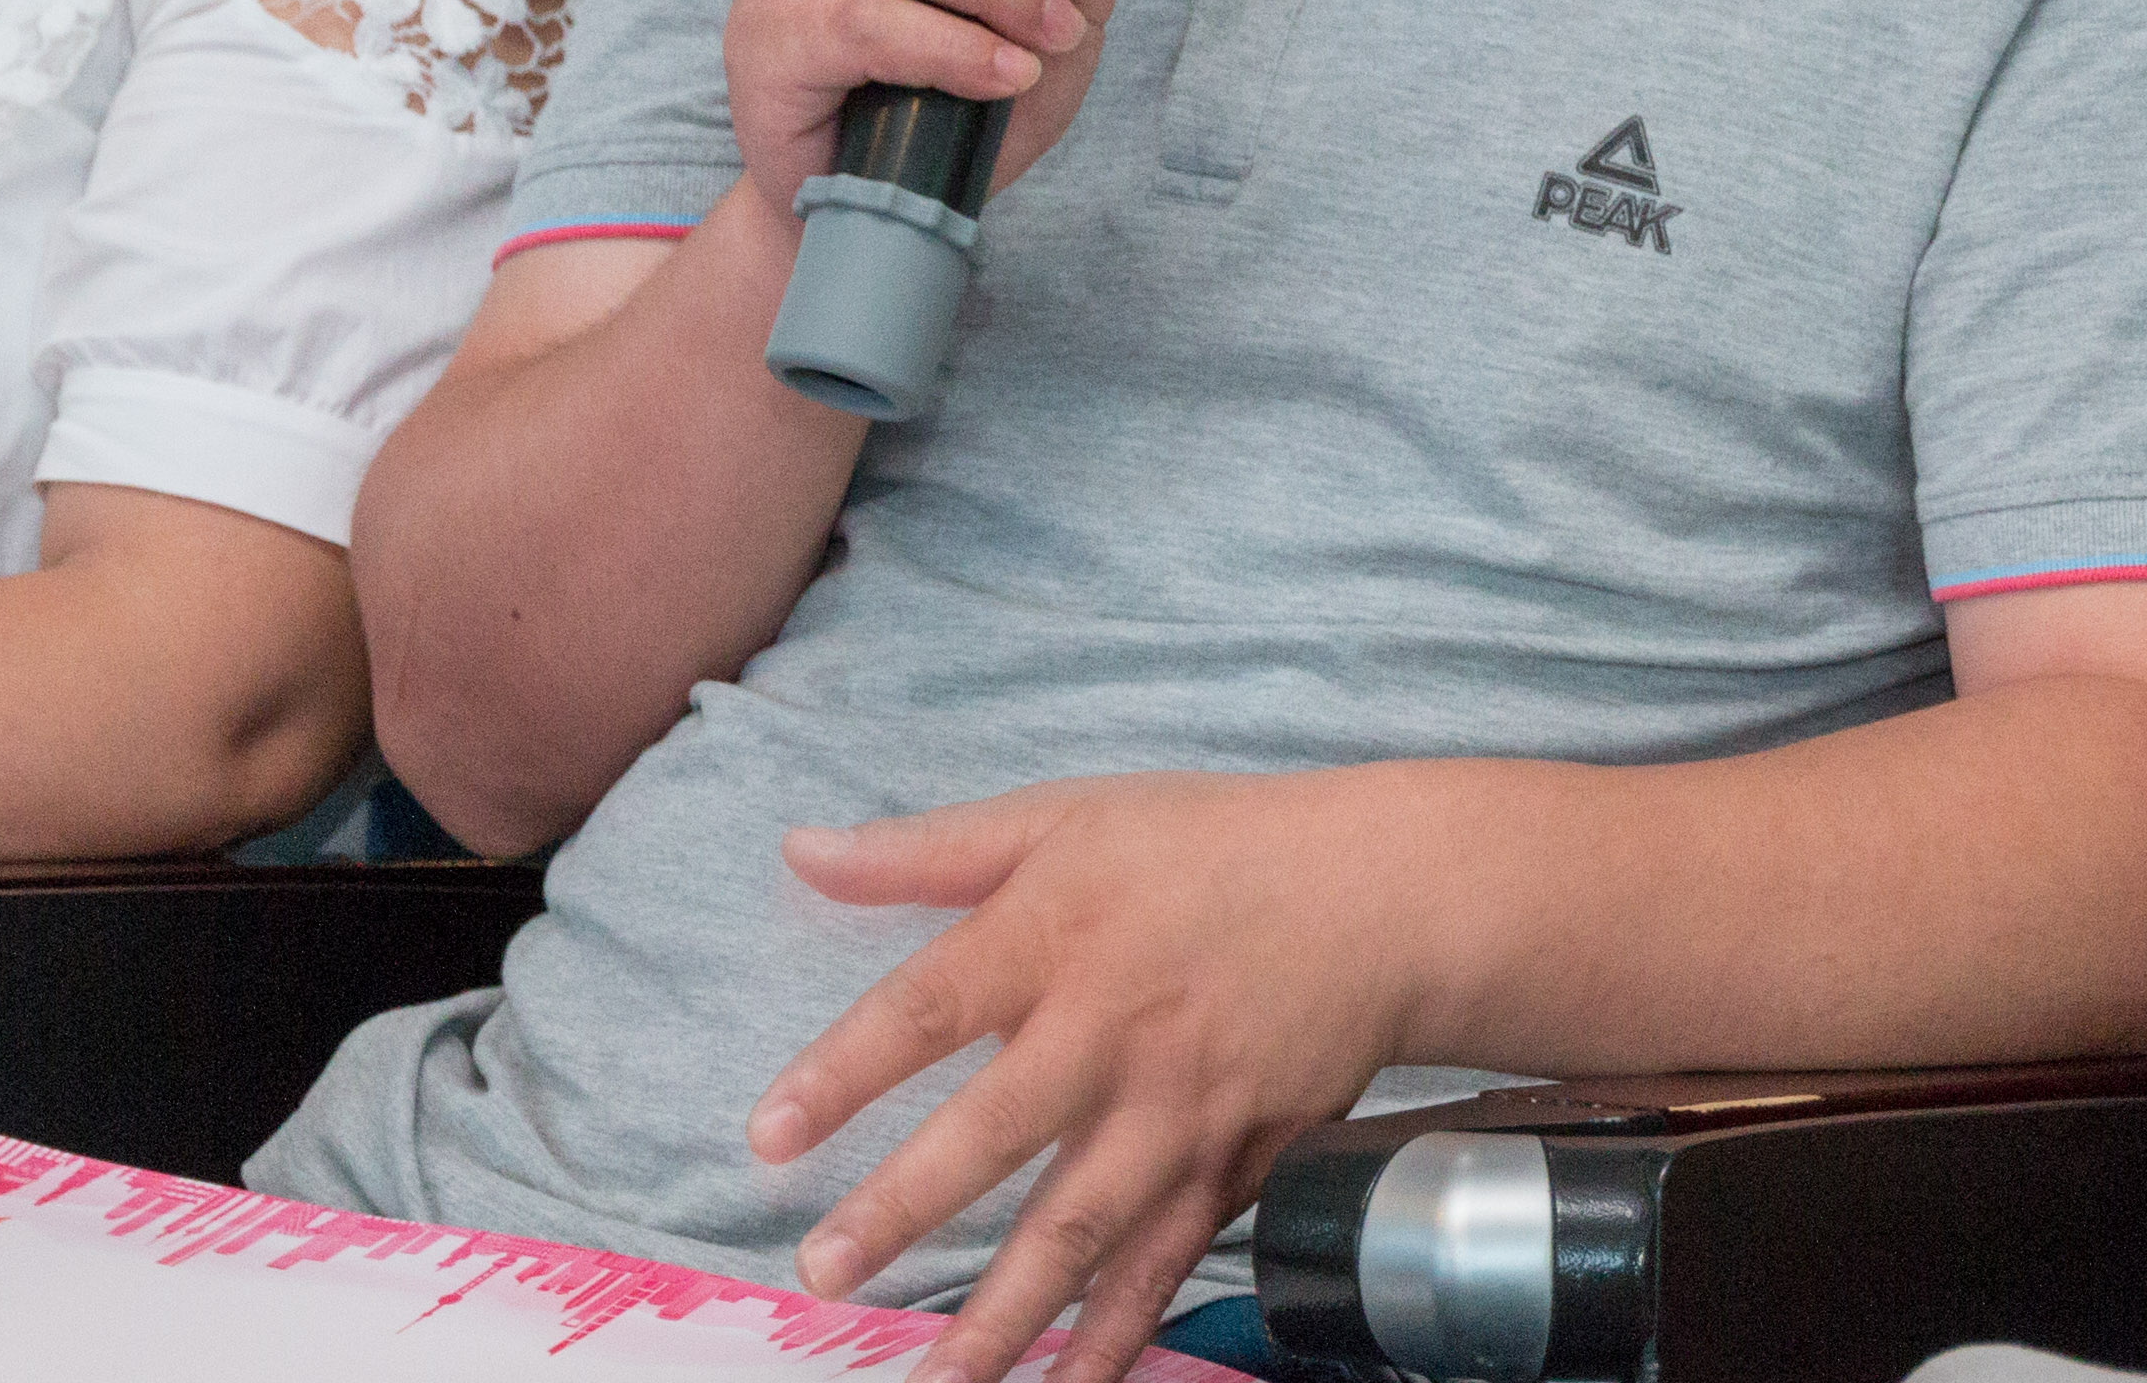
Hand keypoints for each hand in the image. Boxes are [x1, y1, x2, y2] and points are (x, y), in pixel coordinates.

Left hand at [750, 772, 1422, 1382]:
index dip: (846, 1073)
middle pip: (997, 1129)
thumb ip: (926, 849)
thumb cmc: (1206, 847)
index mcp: (1057, 932)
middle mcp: (1114, 1028)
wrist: (1379, 896)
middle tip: (822, 1275)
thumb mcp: (1063, 815)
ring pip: (1080, 1225)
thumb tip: (801, 852)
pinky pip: (1164, 1266)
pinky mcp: (1234, 1163)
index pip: (930, 1007)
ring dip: (1003, 1313)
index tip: (767, 1136)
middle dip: (906, 1210)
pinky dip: (1115, 1338)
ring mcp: (1178, 1108)